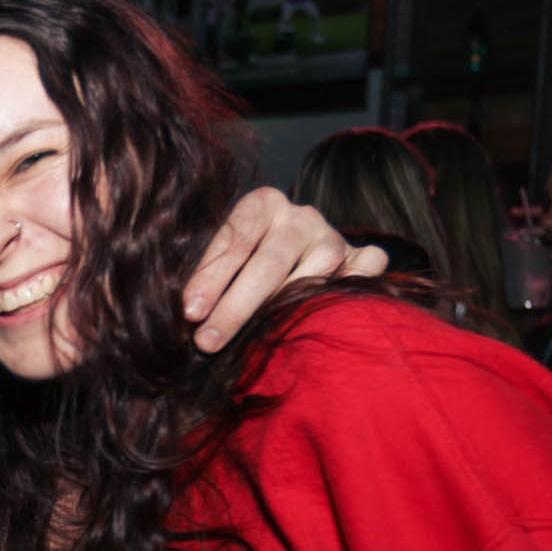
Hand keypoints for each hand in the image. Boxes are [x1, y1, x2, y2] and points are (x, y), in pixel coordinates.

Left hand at [183, 187, 387, 350]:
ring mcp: (334, 237)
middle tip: (208, 341)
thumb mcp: (227, 258)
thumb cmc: (249, 262)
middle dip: (236, 307)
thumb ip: (213, 274)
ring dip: (284, 312)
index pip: (235, 239)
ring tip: (254, 346)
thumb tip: (186, 316)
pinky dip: (344, 300)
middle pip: (270, 262)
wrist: (304, 255)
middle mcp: (301, 216)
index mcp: (262, 204)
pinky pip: (360, 278)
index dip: (211, 277)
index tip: (190, 312)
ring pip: (314, 275)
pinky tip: (320, 325)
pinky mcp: (365, 258)